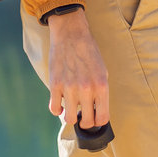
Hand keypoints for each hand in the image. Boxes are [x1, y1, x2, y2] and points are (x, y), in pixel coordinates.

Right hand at [46, 8, 108, 128]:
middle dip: (86, 122)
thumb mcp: (102, 70)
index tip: (95, 118)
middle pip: (87, 122)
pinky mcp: (55, 85)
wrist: (71, 34)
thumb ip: (100, 91)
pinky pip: (54, 109)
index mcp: (101, 85)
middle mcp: (86, 89)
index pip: (102, 118)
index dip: (99, 122)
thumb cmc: (89, 52)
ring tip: (72, 109)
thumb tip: (97, 111)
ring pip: (70, 119)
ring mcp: (69, 88)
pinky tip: (61, 103)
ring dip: (71, 116)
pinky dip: (58, 110)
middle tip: (83, 115)